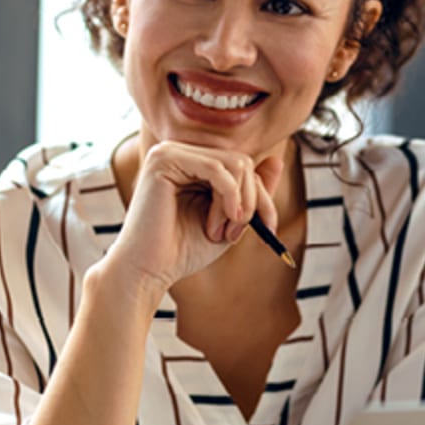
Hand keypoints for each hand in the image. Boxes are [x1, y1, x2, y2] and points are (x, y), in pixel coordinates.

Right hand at [103, 141, 282, 295]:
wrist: (148, 271)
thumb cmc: (183, 250)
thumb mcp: (230, 220)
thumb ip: (251, 191)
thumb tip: (277, 159)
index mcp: (193, 164)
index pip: (244, 166)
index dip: (262, 197)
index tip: (268, 229)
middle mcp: (180, 152)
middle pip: (243, 162)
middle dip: (252, 201)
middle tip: (236, 234)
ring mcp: (170, 152)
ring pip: (234, 164)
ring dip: (239, 204)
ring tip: (222, 233)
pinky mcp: (164, 159)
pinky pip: (217, 168)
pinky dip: (228, 198)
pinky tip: (216, 225)